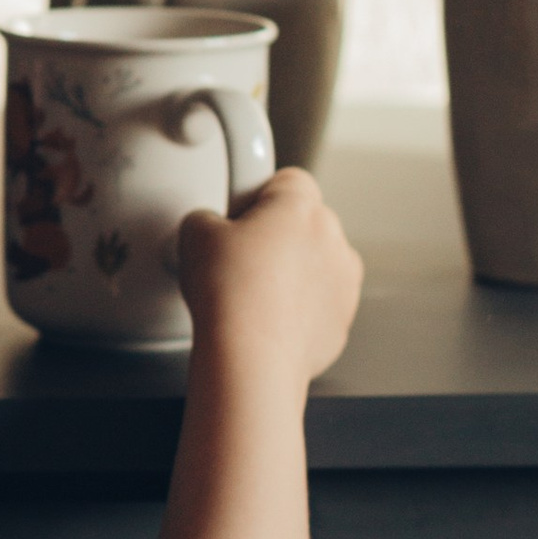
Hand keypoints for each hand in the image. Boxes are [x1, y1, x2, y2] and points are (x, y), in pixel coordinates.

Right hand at [175, 167, 361, 384]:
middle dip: (276, 235)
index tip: (241, 213)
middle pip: (304, 222)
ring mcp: (343, 280)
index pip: (287, 180)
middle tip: (239, 258)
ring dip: (292, 272)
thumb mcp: (194, 235)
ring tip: (253, 294)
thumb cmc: (230, 297)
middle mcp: (332, 237)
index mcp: (300, 206)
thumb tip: (206, 226)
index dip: (259, 195)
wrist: (252, 359)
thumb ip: (204, 217)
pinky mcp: (342, 318)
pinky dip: (299, 308)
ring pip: (316, 263)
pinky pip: (320, 302)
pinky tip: (268, 321)